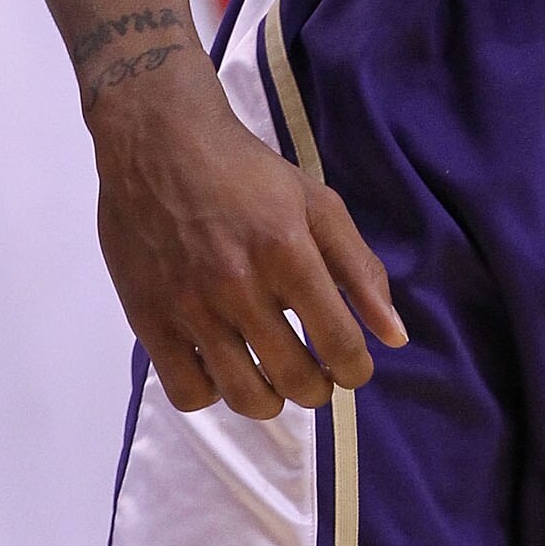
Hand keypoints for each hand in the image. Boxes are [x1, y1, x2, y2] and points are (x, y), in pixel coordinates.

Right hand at [90, 49, 406, 418]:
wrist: (160, 144)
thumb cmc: (248, 172)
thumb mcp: (317, 203)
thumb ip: (360, 269)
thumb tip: (395, 336)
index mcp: (288, 252)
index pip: (338, 343)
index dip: (356, 369)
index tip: (355, 369)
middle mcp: (240, 286)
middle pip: (294, 378)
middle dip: (319, 389)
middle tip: (319, 377)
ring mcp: (190, 308)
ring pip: (243, 396)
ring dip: (272, 401)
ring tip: (277, 380)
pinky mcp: (149, 321)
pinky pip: (188, 392)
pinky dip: (214, 394)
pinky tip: (226, 369)